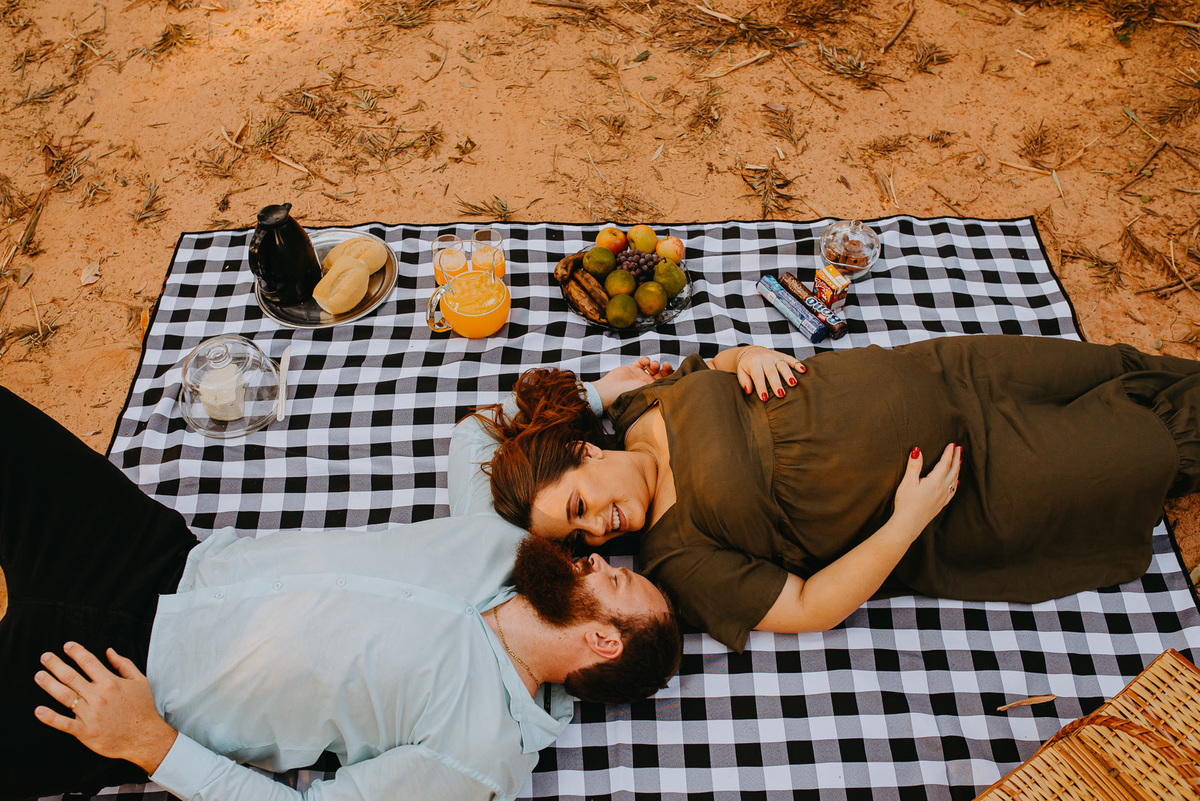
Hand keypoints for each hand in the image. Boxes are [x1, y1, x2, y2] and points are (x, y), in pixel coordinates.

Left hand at [34, 642, 176, 772]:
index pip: (89, 662)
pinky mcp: (86, 731)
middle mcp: (98, 696)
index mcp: (111, 682)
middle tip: (45, 657)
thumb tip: (109, 651)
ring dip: (49, 684)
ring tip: (39, 675)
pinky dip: (50, 717)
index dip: (76, 652)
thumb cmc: (142, 708)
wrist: (145, 737)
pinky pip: (64, 723)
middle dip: (56, 665)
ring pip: (65, 696)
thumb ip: (124, 664)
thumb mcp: (140, 681)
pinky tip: (38, 710)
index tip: (67, 646)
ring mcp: (91, 714)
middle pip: (71, 676)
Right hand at [592, 357, 674, 409]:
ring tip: (652, 365)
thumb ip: (661, 385)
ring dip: (655, 363)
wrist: (611, 391)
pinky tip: (645, 362)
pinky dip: (645, 359)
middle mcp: (648, 383)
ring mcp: (640, 375)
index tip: (677, 371)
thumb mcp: (649, 391)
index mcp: (653, 390)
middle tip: (666, 365)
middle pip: (662, 373)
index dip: (673, 376)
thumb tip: (677, 382)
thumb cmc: (629, 395)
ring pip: (653, 366)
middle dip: (666, 368)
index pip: (667, 382)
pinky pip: (641, 362)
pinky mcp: (632, 368)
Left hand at [737, 346, 805, 401]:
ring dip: (788, 375)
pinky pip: (791, 359)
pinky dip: (798, 364)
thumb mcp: (741, 372)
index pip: (758, 376)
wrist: (752, 352)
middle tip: (781, 394)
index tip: (764, 398)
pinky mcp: (782, 355)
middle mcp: (765, 358)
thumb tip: (748, 391)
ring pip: (782, 365)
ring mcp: (775, 356)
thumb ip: (744, 381)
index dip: (761, 387)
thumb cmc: (747, 366)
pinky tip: (804, 370)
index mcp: (754, 362)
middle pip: (771, 371)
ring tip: (793, 384)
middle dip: (776, 383)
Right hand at [891, 443, 961, 533]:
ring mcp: (943, 498)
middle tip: (959, 449)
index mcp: (934, 482)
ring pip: (955, 480)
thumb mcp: (907, 482)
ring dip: (958, 469)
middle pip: (953, 471)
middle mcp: (942, 489)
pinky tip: (956, 482)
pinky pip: (953, 491)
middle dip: (956, 459)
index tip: (952, 444)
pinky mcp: (941, 505)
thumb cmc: (906, 504)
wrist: (908, 524)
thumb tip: (917, 450)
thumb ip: (914, 466)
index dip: (949, 453)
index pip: (944, 464)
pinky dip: (956, 483)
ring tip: (959, 461)